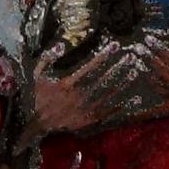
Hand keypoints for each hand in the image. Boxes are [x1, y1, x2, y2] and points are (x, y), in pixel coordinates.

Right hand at [28, 38, 154, 137]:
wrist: (34, 124)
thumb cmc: (35, 97)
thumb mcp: (35, 75)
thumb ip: (47, 58)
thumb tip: (62, 44)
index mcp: (67, 83)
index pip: (90, 66)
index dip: (104, 55)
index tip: (116, 45)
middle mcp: (79, 96)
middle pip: (102, 79)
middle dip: (117, 66)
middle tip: (131, 56)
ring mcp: (84, 109)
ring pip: (107, 95)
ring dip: (121, 84)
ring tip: (134, 73)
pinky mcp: (87, 121)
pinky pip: (106, 113)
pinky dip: (119, 106)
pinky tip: (130, 100)